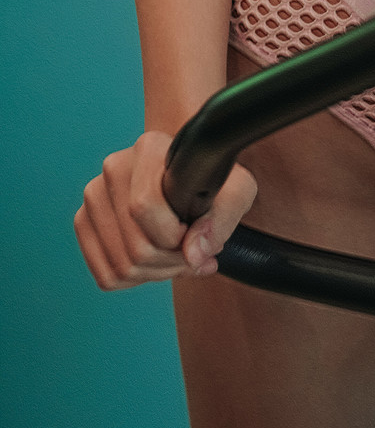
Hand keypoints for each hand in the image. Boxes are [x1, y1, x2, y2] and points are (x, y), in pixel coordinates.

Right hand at [75, 131, 257, 286]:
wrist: (189, 177)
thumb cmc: (213, 182)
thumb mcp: (237, 191)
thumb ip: (222, 219)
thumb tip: (194, 254)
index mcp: (148, 148)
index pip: (144, 207)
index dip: (175, 235)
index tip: (194, 230)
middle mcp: (113, 167)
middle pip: (136, 248)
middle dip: (173, 262)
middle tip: (194, 249)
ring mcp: (94, 196)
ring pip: (121, 267)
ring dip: (157, 273)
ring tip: (179, 254)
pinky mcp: (84, 222)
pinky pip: (106, 276)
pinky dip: (136, 279)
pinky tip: (156, 259)